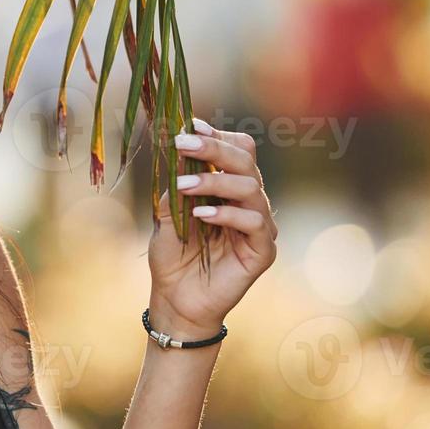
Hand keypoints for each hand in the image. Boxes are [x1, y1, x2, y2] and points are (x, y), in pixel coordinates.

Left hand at [147, 117, 277, 339]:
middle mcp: (249, 203)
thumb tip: (176, 151)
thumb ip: (175, 185)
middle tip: (182, 142)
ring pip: (249, 188)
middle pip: (245, 161)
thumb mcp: (166, 214)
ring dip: (214, 182)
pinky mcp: (262, 252)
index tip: (187, 127)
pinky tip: (200, 214)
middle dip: (212, 148)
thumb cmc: (173, 257)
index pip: (237, 150)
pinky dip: (227, 214)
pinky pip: (254, 223)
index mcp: (230, 189)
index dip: (215, 136)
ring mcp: (259, 227)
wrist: (176, 301)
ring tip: (183, 186)